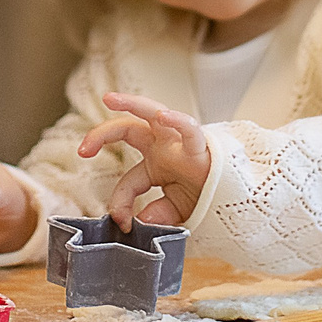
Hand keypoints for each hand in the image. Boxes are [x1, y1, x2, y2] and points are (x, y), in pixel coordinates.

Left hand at [80, 93, 212, 227]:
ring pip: (152, 114)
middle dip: (102, 135)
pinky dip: (178, 121)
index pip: (128, 181)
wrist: (239, 199)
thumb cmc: (207, 197)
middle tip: (82, 149)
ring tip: (111, 98)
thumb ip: (157, 214)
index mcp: (155, 164)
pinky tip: (164, 116)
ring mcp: (179, 143)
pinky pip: (190, 129)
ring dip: (131, 104)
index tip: (120, 222)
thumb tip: (137, 221)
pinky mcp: (201, 146)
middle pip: (127, 130)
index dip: (120, 202)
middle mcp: (163, 147)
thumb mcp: (176, 211)